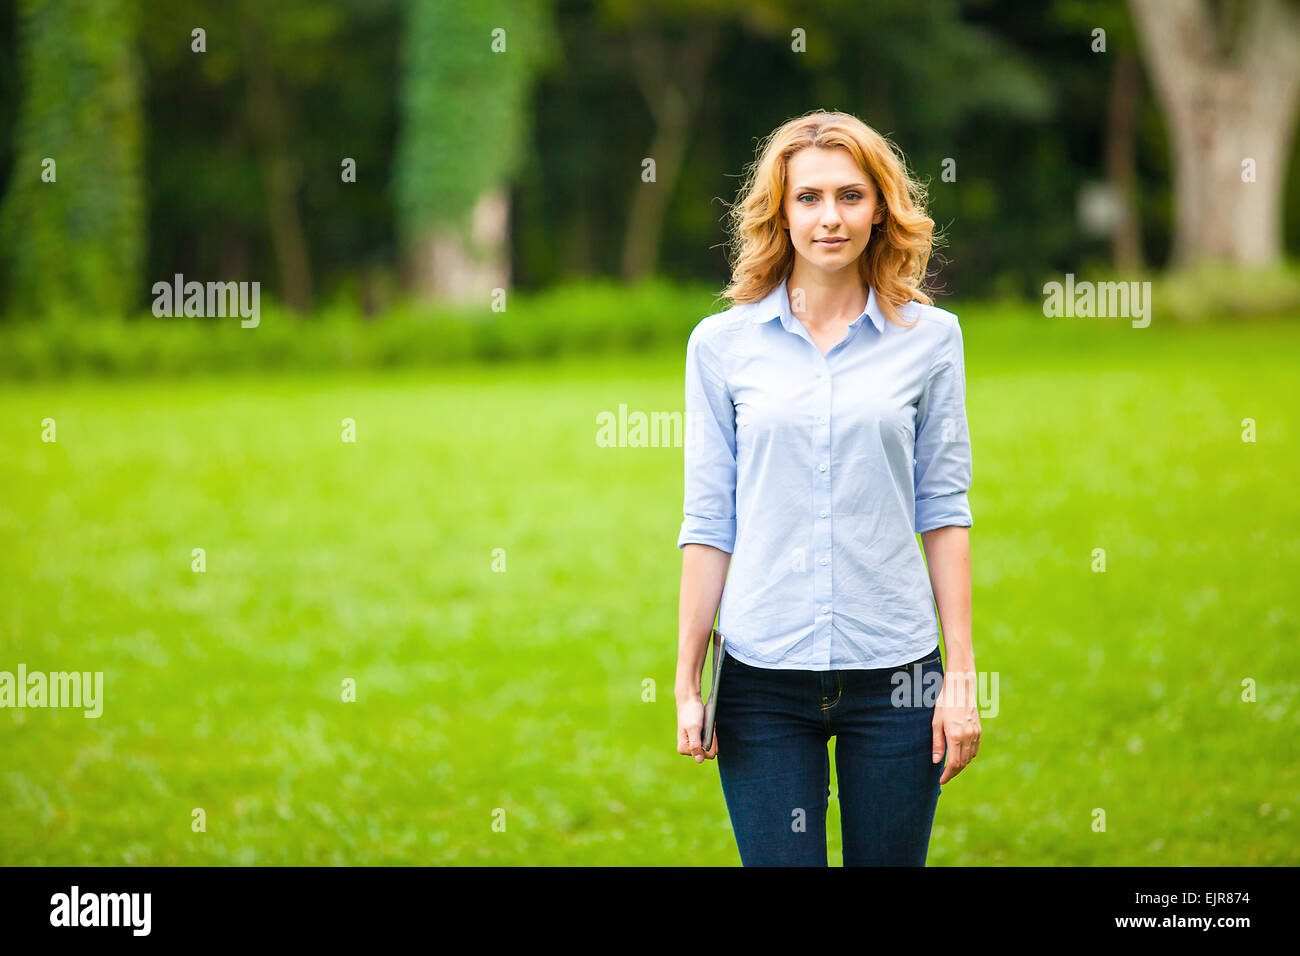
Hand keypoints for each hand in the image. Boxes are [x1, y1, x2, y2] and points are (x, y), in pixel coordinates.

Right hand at [676, 695, 717, 762]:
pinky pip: (710, 742)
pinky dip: (712, 734)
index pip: (706, 754)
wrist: (689, 700)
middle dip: (712, 740)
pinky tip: (708, 726)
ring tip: (708, 726)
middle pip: (709, 753)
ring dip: (712, 737)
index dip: (711, 743)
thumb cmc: (690, 713)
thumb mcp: (694, 728)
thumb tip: (699, 760)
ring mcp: (693, 744)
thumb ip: (695, 745)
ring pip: (711, 748)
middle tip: (708, 727)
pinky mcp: (698, 739)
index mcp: (683, 748)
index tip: (708, 730)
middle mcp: (688, 749)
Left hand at [932, 668, 979, 784]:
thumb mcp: (935, 723)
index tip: (941, 781)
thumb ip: (937, 744)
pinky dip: (968, 757)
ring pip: (970, 758)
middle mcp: (968, 737)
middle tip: (944, 777)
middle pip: (962, 763)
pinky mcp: (979, 730)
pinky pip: (975, 750)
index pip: (954, 764)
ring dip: (961, 766)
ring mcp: (976, 734)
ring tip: (950, 769)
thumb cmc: (944, 703)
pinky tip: (960, 757)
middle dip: (953, 773)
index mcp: (956, 736)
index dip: (947, 775)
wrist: (960, 688)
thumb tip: (936, 762)